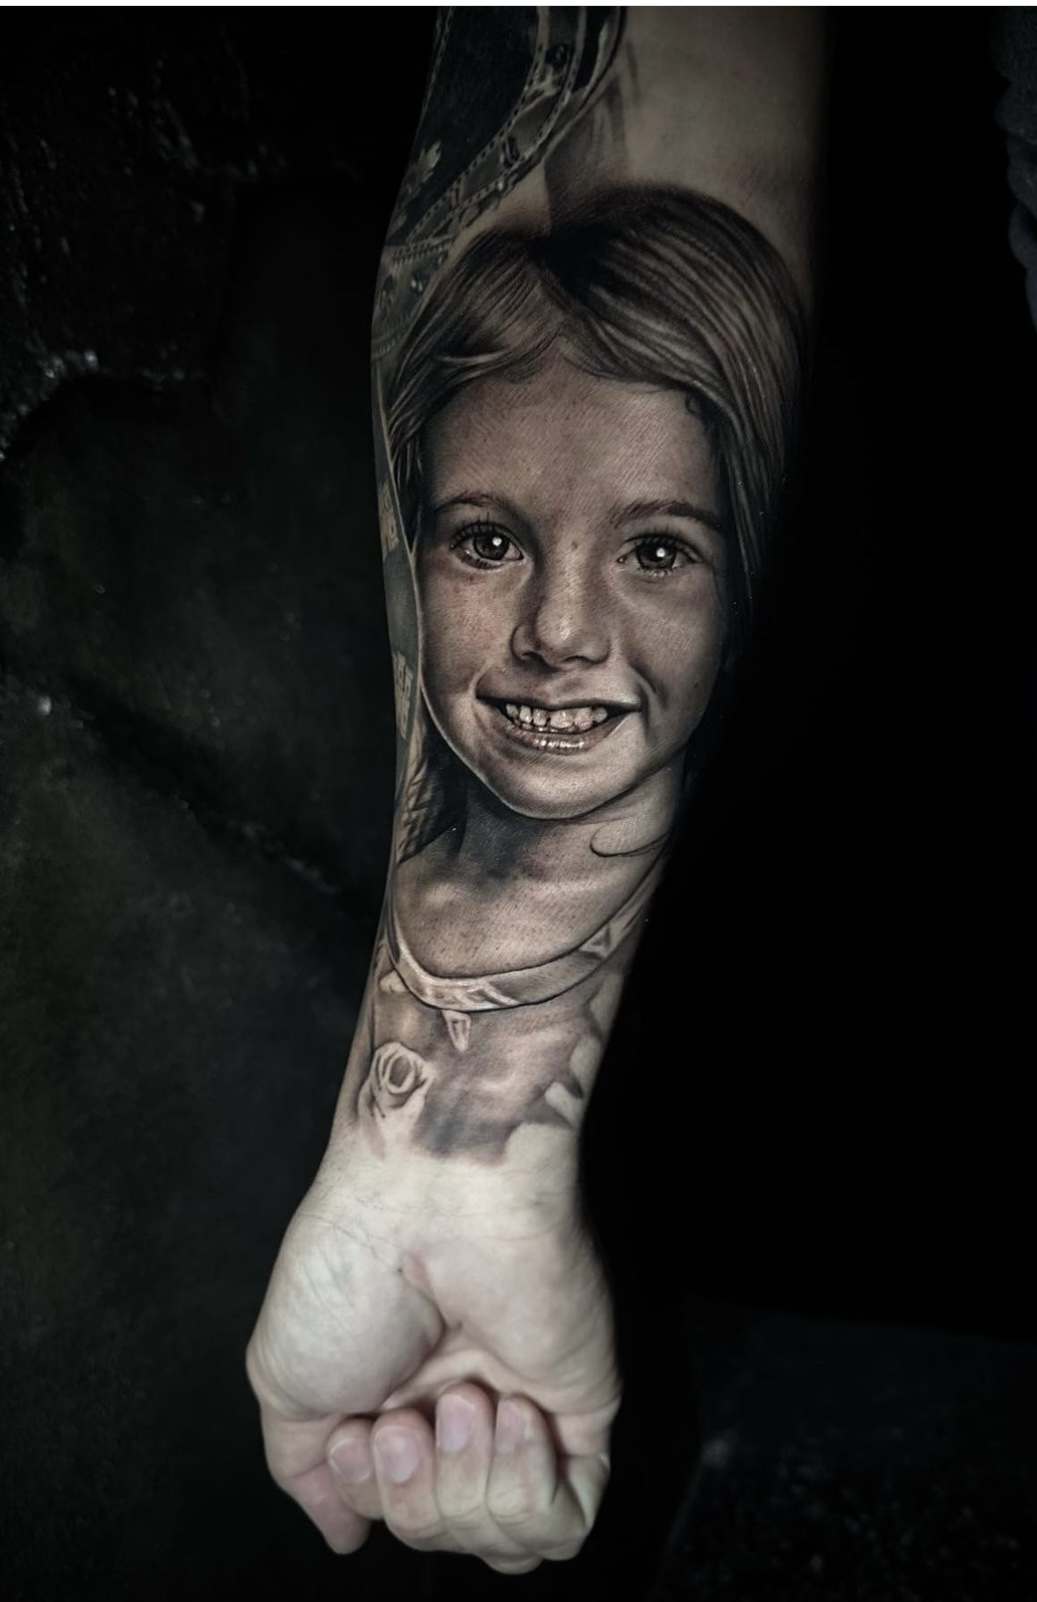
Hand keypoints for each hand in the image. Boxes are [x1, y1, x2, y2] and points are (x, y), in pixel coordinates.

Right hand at [245, 1142, 618, 1572]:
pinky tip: (508, 1415)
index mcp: (393, 1403)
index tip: (355, 1430)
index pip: (394, 1516)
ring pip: (506, 1547)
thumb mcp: (285, 1378)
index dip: (371, 1497)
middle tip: (400, 1417)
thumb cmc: (351, 1268)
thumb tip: (344, 1531)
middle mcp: (460, 1411)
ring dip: (465, 1492)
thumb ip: (307, 1470)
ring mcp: (523, 1410)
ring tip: (456, 1400)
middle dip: (413, 1498)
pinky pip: (567, 1519)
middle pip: (446, 1537)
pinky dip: (527, 1494)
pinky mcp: (579, 1407)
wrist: (430, 1206)